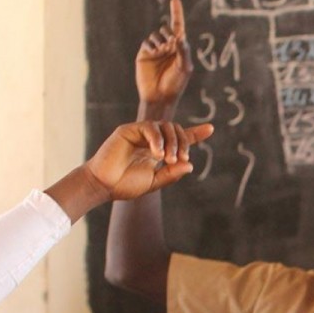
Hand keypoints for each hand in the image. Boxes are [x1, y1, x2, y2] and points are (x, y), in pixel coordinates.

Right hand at [84, 121, 211, 200]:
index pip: (179, 138)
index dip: (195, 133)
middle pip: (175, 130)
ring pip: (165, 126)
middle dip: (183, 142)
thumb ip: (171, 174)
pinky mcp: (128, 130)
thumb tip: (190, 165)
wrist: (103, 186)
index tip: (211, 129)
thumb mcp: (154, 182)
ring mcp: (139, 133)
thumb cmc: (125, 185)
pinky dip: (157, 139)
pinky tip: (157, 154)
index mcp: (157, 150)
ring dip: (172, 142)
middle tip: (181, 159)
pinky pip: (149, 127)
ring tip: (168, 159)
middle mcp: (150, 139)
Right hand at [136, 0, 192, 109]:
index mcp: (180, 48)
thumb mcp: (184, 67)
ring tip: (162, 53)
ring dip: (160, 42)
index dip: (177, 13)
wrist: (159, 96)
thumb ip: (183, 51)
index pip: (179, 27)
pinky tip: (153, 53)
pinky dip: (150, 46)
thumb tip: (180, 36)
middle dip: (169, 35)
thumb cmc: (175, 83)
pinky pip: (147, 42)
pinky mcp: (144, 54)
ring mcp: (156, 49)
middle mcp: (168, 47)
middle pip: (167, 30)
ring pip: (156, 35)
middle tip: (170, 46)